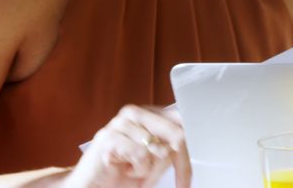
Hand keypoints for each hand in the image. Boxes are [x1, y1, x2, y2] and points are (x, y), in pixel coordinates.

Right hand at [65, 105, 191, 187]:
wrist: (91, 186)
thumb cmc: (124, 173)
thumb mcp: (155, 160)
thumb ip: (172, 147)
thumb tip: (194, 143)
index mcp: (149, 114)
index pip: (182, 120)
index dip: (194, 144)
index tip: (201, 161)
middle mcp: (136, 112)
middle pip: (177, 133)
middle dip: (181, 162)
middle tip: (182, 183)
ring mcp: (121, 122)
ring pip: (159, 149)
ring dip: (152, 171)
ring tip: (137, 174)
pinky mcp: (110, 137)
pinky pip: (141, 155)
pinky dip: (139, 171)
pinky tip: (126, 171)